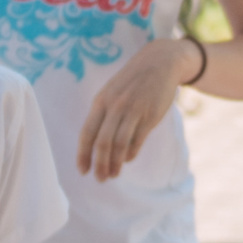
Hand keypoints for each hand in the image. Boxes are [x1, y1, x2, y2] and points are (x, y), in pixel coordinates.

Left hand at [75, 40, 191, 180]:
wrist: (160, 63)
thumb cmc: (132, 81)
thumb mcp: (112, 92)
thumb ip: (103, 114)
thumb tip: (96, 145)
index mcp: (101, 101)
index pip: (87, 133)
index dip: (83, 154)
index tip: (82, 171)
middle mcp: (115, 106)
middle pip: (103, 143)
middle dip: (100, 165)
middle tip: (100, 179)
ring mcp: (133, 111)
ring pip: (120, 145)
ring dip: (115, 164)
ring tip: (113, 175)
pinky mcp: (150, 115)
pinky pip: (137, 140)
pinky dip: (130, 154)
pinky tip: (127, 159)